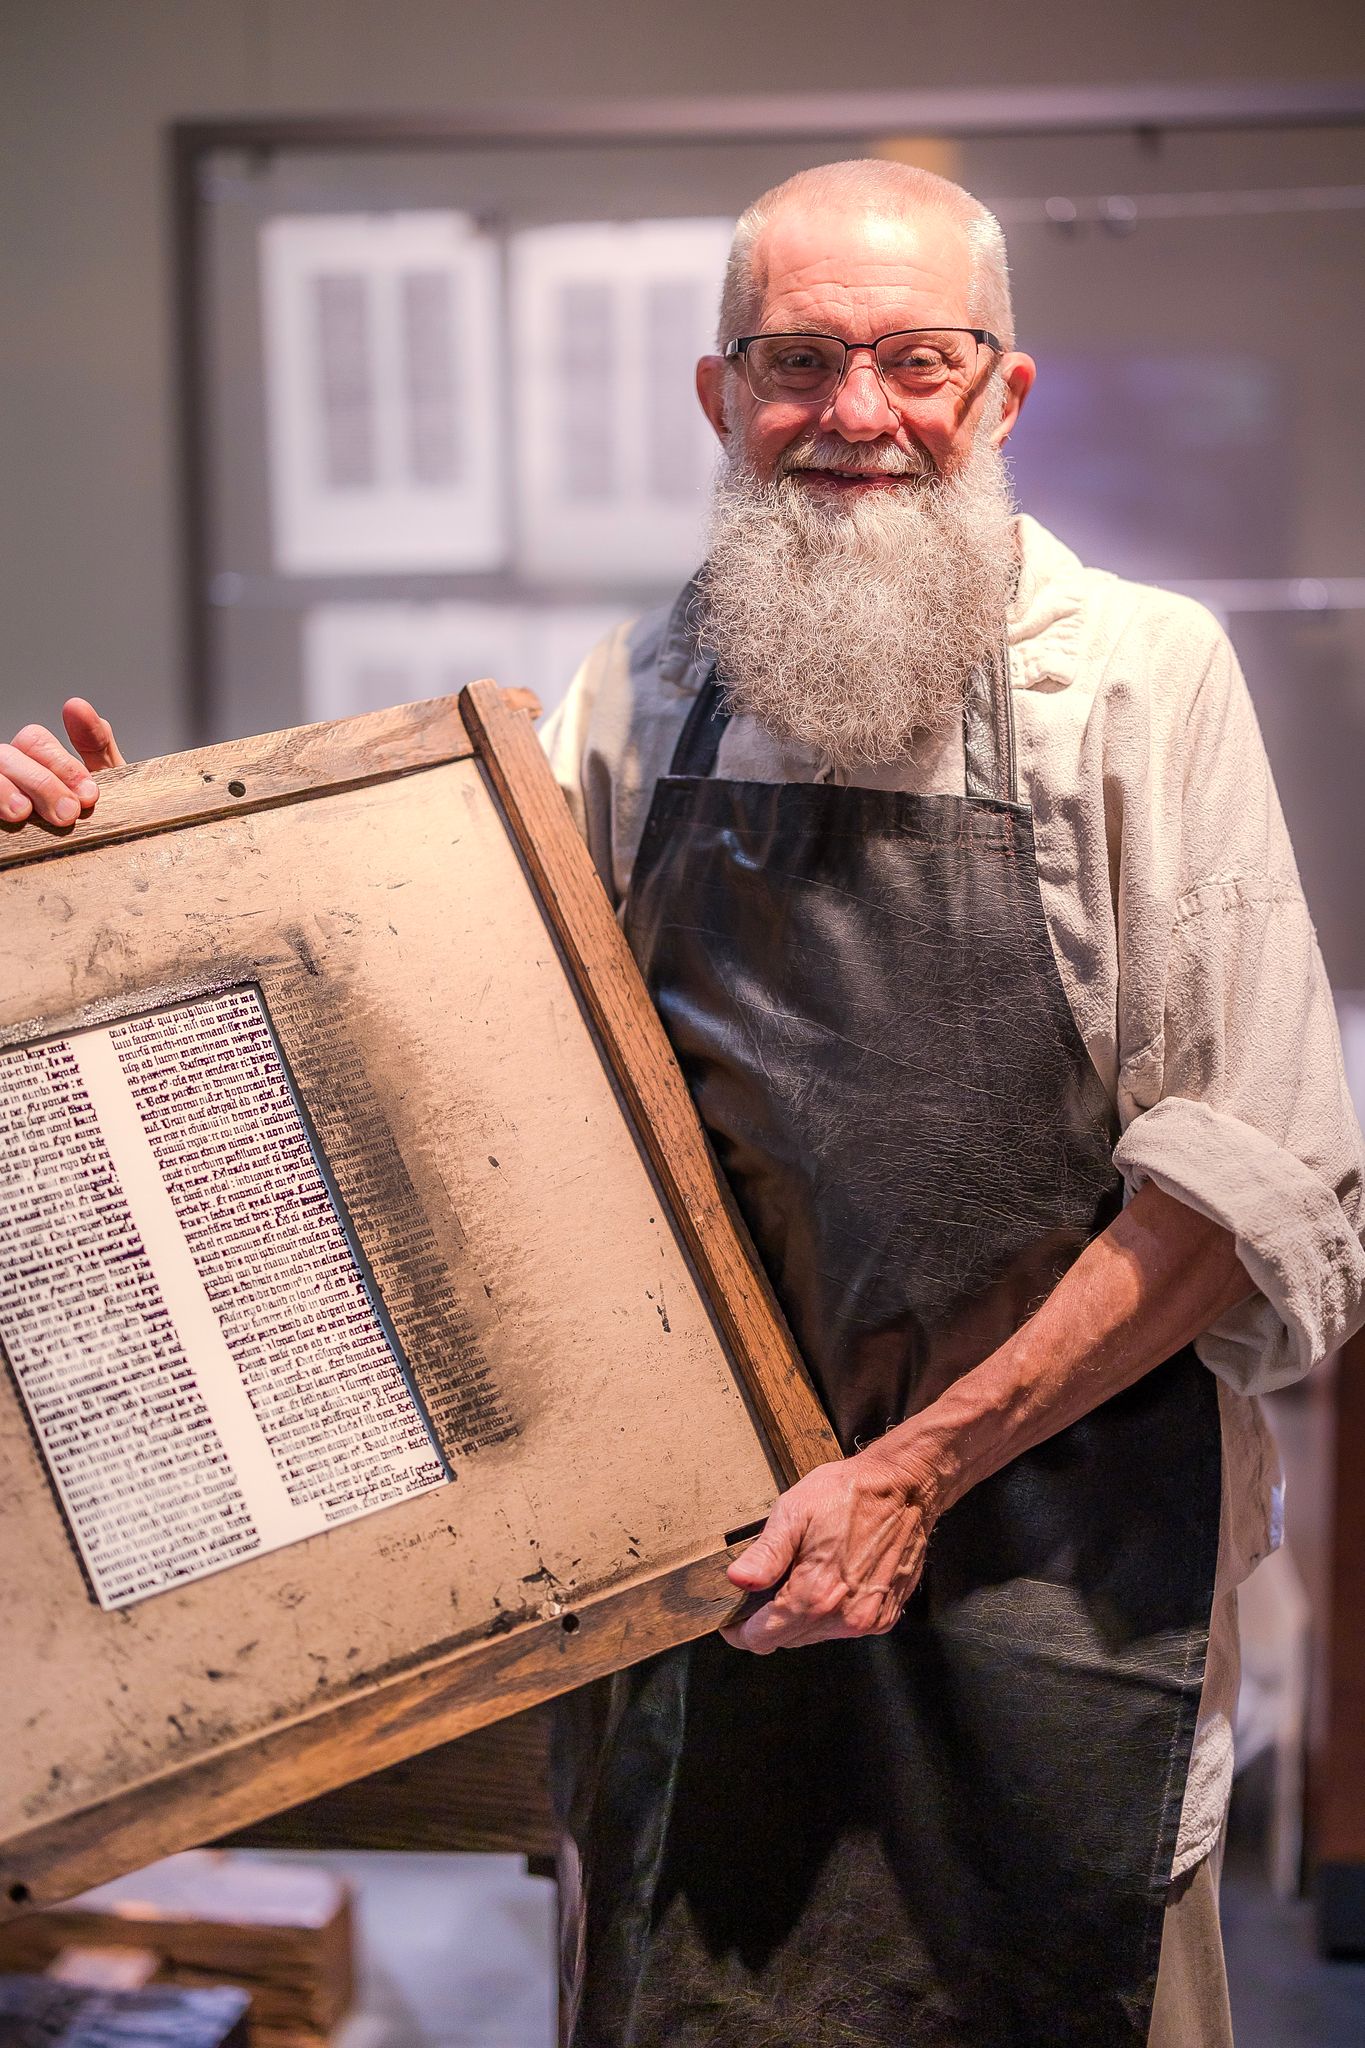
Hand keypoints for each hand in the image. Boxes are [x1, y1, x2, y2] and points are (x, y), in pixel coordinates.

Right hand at [1, 698, 122, 826]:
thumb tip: (75, 706)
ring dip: (3, 789)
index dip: (61, 764)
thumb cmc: (100, 823)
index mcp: (38, 762)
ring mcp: (1, 795)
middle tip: (68, 814)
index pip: (34, 742)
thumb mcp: (106, 783)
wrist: (101, 871)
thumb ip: (95, 744)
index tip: (89, 795)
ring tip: (23, 814)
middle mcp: (12, 775)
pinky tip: (6, 820)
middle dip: (41, 783)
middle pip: (8, 756)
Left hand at [721, 1446, 936, 1653]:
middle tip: (762, 1591)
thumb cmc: (848, 1495)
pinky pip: (843, 1628)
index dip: (740, 1630)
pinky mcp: (884, 1616)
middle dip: (769, 1621)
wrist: (902, 1488)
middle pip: (787, 1640)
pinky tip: (829, 1582)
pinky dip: (828, 1614)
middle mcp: (843, 1617)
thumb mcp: (795, 1513)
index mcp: (816, 1594)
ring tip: (798, 1579)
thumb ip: (765, 1554)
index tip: (732, 1617)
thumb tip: (737, 1582)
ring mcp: (867, 1620)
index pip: (763, 1637)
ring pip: (814, 1636)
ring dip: (799, 1618)